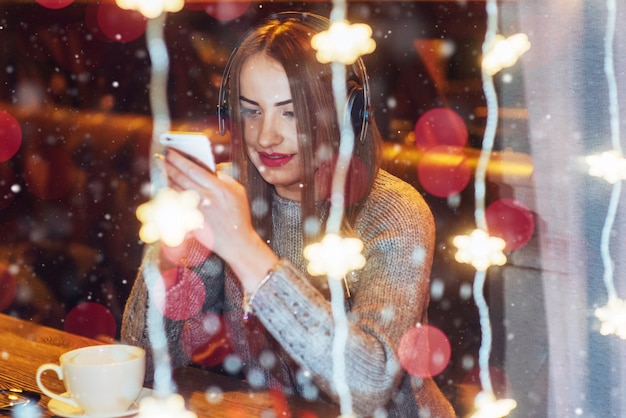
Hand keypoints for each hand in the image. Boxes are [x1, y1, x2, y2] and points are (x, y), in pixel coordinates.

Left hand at [164, 150, 278, 290]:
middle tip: (161, 160)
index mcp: (219, 188)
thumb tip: (208, 168)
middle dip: (168, 166)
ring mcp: (196, 211)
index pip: (193, 169)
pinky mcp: (191, 221)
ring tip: (161, 172)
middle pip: (181, 178)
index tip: (171, 153)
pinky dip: (169, 196)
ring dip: (166, 180)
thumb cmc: (239, 217)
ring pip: (175, 191)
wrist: (238, 242)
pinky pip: (175, 205)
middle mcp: (206, 198)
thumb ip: (224, 178)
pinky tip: (165, 190)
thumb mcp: (238, 192)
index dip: (179, 159)